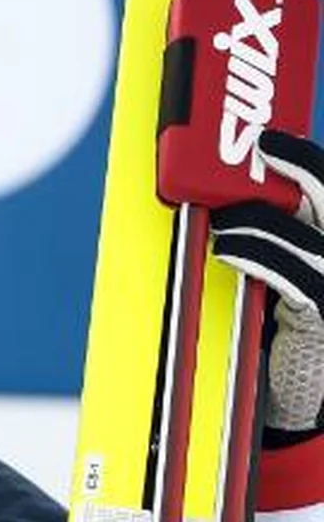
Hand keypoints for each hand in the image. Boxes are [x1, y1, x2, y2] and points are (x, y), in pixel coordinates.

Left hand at [210, 130, 323, 436]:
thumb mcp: (273, 263)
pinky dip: (260, 257)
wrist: (296, 382)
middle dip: (299, 168)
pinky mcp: (321, 317)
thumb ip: (262, 230)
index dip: (305, 159)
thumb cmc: (276, 316)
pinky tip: (229, 249)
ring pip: (310, 238)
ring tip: (222, 219)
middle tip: (258, 150)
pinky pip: (297, 278)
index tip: (270, 139)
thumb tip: (208, 190)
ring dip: (258, 220)